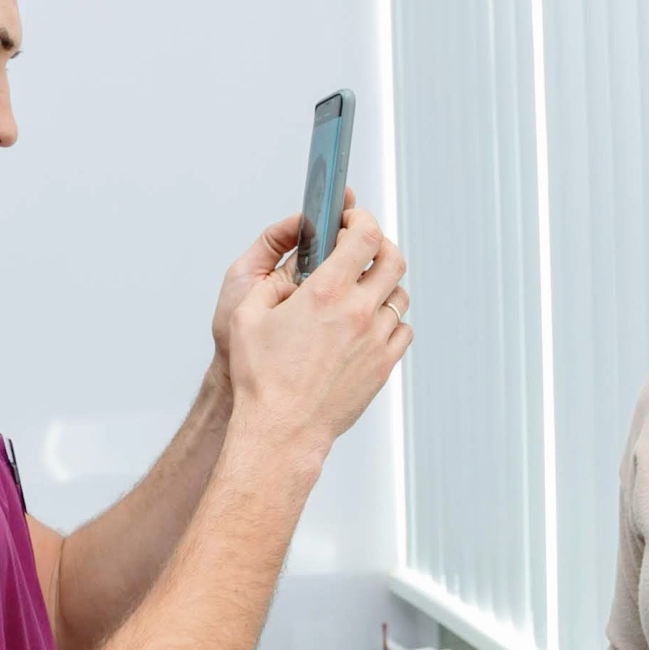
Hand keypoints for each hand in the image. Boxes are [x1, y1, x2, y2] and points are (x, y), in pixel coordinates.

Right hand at [223, 203, 410, 467]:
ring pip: (400, 295)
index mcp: (325, 292)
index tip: (351, 220)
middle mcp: (358, 312)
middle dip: (379, 246)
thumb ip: (271, 280)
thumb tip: (293, 264)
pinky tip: (367, 325)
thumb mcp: (245, 315)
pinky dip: (389, 320)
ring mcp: (376, 340)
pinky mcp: (383, 365)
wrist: (282, 430)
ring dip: (383, 285)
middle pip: (394, 259)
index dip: (362, 219)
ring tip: (361, 291)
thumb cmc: (260, 378)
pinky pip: (402, 330)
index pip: (366, 235)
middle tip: (361, 249)